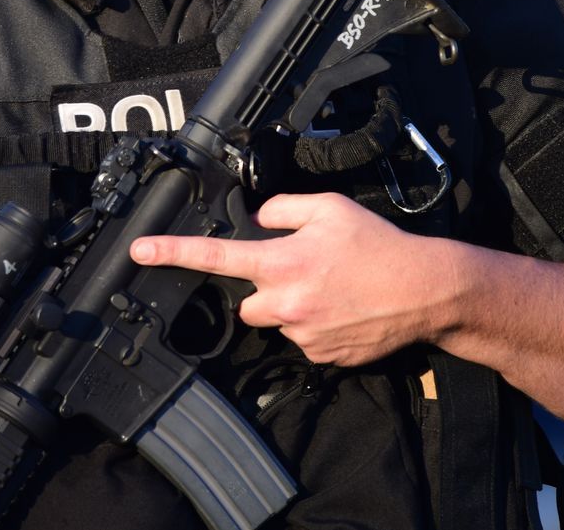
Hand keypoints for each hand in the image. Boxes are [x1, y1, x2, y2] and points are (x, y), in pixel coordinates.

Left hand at [129, 193, 449, 365]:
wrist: (425, 291)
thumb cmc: (378, 245)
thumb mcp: (330, 207)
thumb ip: (283, 209)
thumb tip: (260, 220)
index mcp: (282, 262)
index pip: (215, 257)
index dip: (172, 253)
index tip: (138, 252)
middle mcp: (285, 302)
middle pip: (248, 302)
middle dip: (265, 289)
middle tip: (302, 271)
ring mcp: (302, 334)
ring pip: (277, 321)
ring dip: (292, 307)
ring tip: (332, 290)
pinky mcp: (321, 357)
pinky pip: (304, 340)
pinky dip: (318, 325)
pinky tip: (345, 310)